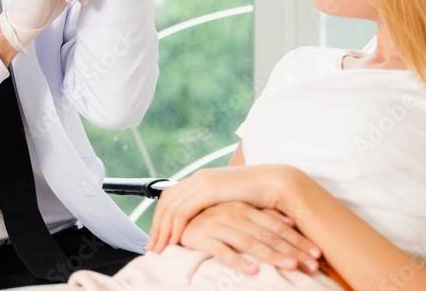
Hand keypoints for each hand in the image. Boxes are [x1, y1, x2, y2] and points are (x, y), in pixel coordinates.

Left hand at [148, 165, 302, 253]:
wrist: (274, 182)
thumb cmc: (256, 195)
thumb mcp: (228, 201)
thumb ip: (215, 206)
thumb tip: (206, 219)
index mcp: (201, 178)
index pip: (171, 196)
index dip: (161, 216)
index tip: (157, 234)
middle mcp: (198, 177)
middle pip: (166, 201)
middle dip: (156, 224)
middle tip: (152, 245)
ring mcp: (202, 182)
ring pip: (170, 207)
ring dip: (162, 229)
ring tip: (159, 248)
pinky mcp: (208, 190)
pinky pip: (183, 211)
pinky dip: (175, 226)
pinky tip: (173, 241)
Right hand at [179, 202, 321, 275]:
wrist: (177, 220)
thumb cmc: (212, 219)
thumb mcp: (238, 214)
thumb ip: (261, 216)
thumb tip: (290, 222)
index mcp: (244, 209)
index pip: (277, 226)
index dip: (298, 240)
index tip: (316, 255)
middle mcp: (233, 214)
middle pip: (268, 235)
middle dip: (292, 251)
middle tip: (311, 265)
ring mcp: (218, 225)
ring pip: (250, 242)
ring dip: (271, 255)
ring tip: (289, 267)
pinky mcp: (202, 237)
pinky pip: (223, 251)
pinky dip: (238, 261)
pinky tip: (252, 271)